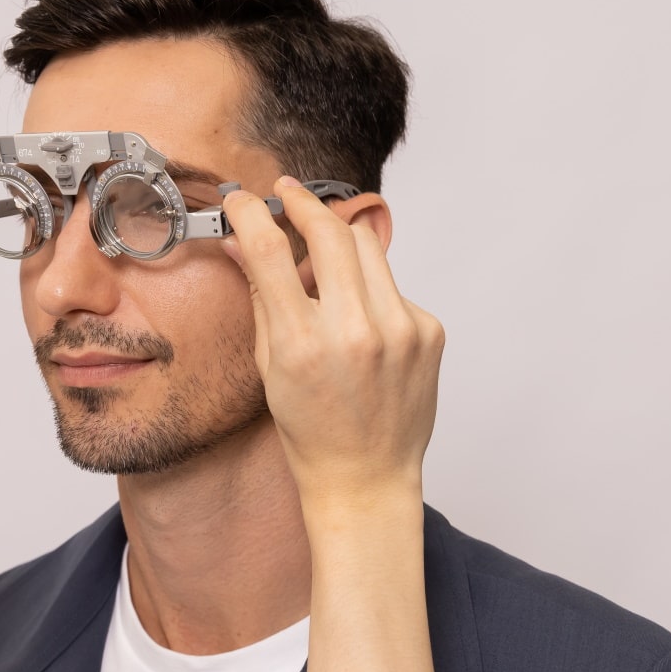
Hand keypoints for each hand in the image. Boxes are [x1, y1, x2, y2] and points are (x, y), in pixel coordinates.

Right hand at [220, 176, 444, 509]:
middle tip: (287, 194)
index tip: (242, 199)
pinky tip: (361, 324)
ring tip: (321, 261)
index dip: (250, 212)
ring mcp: (401, 329)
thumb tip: (241, 243)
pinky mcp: (429, 330)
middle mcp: (357, 331)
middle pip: (329, 231)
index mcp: (303, 344)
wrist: (366, 476)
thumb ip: (260, 297)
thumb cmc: (312, 430)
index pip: (269, 250)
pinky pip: (392, 286)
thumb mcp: (270, 366)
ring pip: (367, 248)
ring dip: (338, 241)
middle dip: (303, 203)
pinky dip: (369, 291)